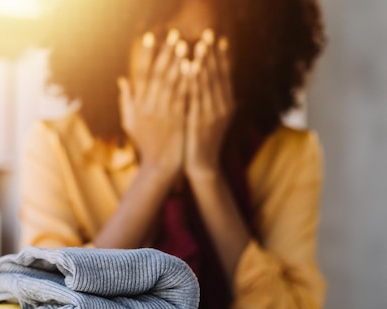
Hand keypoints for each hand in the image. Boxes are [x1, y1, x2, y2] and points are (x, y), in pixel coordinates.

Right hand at [118, 30, 189, 180]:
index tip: (150, 38)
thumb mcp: (130, 123)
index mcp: (137, 106)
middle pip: (156, 75)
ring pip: (170, 84)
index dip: (145, 55)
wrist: (159, 167)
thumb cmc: (147, 145)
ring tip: (185, 45)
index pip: (140, 75)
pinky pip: (182, 97)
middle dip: (165, 53)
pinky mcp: (176, 121)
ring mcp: (162, 115)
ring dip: (178, 63)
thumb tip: (122, 80)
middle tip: (174, 36)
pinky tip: (193, 68)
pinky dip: (186, 81)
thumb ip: (126, 101)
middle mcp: (148, 108)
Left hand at [184, 32, 234, 179]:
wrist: (201, 166)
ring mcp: (212, 115)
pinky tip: (187, 68)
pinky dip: (192, 81)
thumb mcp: (214, 121)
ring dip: (202, 64)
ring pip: (208, 85)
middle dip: (212, 56)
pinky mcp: (200, 122)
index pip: (225, 77)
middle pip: (218, 77)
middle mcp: (223, 108)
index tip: (218, 41)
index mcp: (227, 106)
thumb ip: (218, 104)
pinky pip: (195, 96)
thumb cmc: (202, 142)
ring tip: (197, 47)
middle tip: (207, 37)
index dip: (222, 58)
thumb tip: (223, 88)